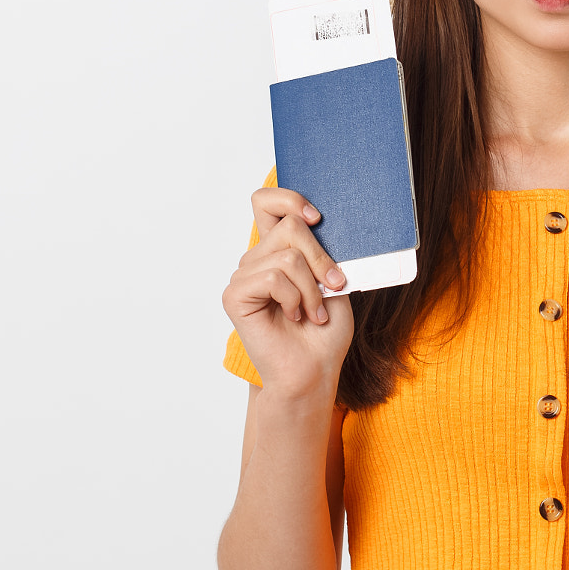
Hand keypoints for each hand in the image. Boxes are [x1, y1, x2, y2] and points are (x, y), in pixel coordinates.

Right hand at [221, 185, 353, 400]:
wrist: (314, 370)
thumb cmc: (324, 331)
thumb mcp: (331, 279)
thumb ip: (319, 248)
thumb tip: (313, 221)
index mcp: (276, 250)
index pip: (266, 202)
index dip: (289, 199)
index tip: (317, 218)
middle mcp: (256, 259)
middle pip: (289, 226)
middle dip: (321, 258)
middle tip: (333, 286)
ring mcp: (243, 276)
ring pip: (287, 256)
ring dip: (311, 289)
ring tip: (314, 313)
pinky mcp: (235, 295)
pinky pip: (272, 278)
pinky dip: (295, 299)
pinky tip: (294, 317)